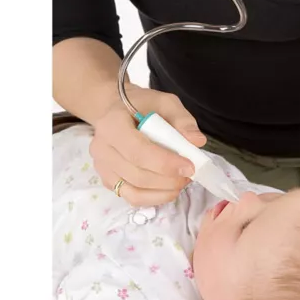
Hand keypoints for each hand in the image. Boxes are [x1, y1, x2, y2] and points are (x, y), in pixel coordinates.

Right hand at [89, 84, 206, 206]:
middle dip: (168, 179)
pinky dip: (154, 198)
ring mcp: (102, 167)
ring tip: (182, 181)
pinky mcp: (107, 180)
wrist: (116, 110)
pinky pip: (131, 197)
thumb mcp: (165, 102)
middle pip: (137, 174)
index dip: (165, 163)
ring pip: (134, 191)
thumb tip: (197, 141)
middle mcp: (102, 148)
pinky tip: (169, 188)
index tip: (190, 166)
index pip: (138, 151)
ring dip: (163, 191)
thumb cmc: (141, 105)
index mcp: (112, 124)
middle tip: (190, 174)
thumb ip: (182, 119)